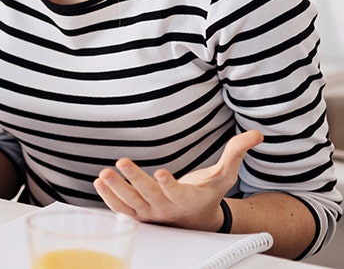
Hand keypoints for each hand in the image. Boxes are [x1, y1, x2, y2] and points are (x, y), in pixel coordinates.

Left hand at [93, 130, 262, 229]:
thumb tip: (256, 134)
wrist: (196, 220)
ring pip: (131, 204)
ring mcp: (150, 214)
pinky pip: (122, 210)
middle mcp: (167, 209)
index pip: (178, 193)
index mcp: (188, 200)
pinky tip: (100, 182)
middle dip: (135, 180)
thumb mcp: (224, 175)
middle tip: (120, 163)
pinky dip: (109, 198)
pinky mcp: (138, 215)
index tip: (162, 173)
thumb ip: (236, 153)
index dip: (170, 184)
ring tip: (104, 174)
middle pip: (149, 196)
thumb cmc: (208, 194)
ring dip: (116, 189)